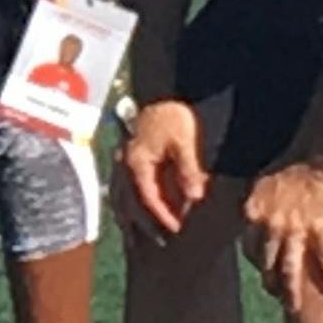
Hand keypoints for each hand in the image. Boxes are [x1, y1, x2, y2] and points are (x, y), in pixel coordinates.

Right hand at [114, 100, 207, 242]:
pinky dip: (145, 194)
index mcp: (137, 160)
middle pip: (135, 198)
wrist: (173, 86)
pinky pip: (137, 180)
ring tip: (155, 226)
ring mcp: (132, 155)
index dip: (164, 215)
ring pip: (132, 191)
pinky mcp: (138, 150)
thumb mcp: (185, 143)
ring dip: (145, 209)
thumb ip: (188, 172)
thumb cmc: (177, 113)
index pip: (148, 197)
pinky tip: (156, 202)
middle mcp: (129, 160)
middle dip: (150, 219)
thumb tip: (193, 198)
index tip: (178, 229)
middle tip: (167, 236)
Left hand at [240, 160, 322, 314]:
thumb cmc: (288, 162)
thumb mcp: (260, 181)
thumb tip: (246, 211)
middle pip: (268, 263)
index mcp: (253, 213)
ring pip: (290, 268)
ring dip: (291, 291)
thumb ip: (255, 202)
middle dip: (271, 283)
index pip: (250, 247)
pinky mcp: (319, 229)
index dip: (257, 263)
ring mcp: (294, 229)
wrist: (313, 153)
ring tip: (293, 309)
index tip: (264, 272)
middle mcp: (270, 225)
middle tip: (278, 297)